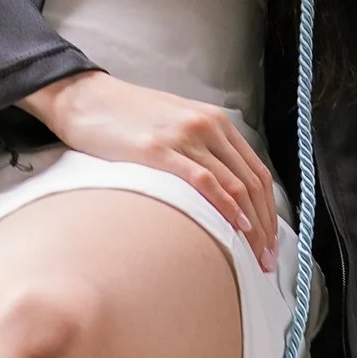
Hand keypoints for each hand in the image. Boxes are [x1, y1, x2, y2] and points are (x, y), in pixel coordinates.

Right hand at [20, 70, 282, 269]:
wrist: (85, 97)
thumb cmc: (125, 117)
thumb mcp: (174, 127)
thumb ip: (199, 152)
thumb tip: (219, 194)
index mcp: (215, 121)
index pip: (257, 172)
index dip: (270, 211)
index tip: (271, 242)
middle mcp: (208, 126)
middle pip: (252, 183)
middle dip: (265, 226)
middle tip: (267, 260)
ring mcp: (185, 137)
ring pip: (234, 185)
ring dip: (251, 226)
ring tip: (254, 256)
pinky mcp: (160, 150)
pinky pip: (204, 181)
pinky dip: (224, 206)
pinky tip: (234, 227)